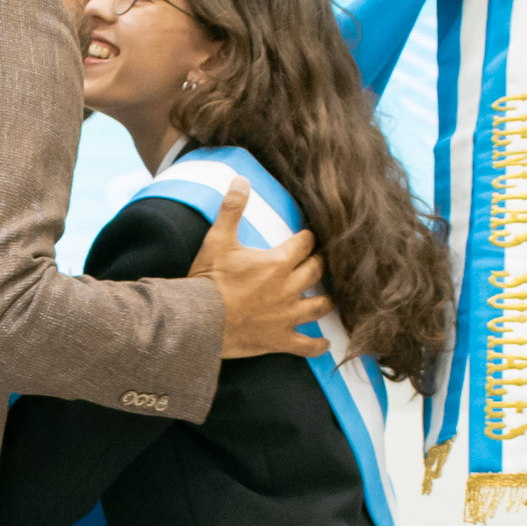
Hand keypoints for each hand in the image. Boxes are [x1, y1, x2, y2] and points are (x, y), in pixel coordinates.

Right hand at [187, 182, 333, 359]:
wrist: (198, 320)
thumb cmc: (208, 280)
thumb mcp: (218, 239)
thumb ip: (232, 208)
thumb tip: (241, 180)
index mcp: (278, 262)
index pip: (305, 244)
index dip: (307, 239)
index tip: (307, 237)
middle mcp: (289, 288)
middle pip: (316, 272)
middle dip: (319, 264)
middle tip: (317, 261)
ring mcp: (287, 316)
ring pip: (319, 306)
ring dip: (326, 300)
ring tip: (328, 297)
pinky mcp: (280, 339)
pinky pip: (307, 345)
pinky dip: (317, 345)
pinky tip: (324, 343)